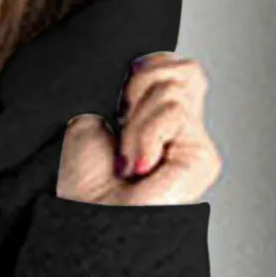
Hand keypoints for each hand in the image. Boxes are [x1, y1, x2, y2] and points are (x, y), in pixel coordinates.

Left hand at [56, 52, 221, 205]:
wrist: (78, 218)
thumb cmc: (73, 178)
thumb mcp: (92, 110)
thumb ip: (127, 80)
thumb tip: (146, 57)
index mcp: (145, 116)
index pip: (163, 62)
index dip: (136, 72)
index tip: (110, 107)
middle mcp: (171, 130)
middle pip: (177, 67)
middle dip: (137, 88)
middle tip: (116, 127)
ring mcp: (189, 143)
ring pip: (178, 84)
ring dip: (136, 120)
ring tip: (123, 156)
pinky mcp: (202, 159)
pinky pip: (178, 112)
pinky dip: (147, 135)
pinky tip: (138, 167)